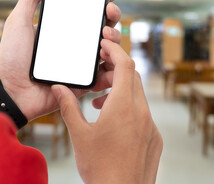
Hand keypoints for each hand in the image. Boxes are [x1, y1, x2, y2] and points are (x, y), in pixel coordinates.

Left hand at [0, 0, 124, 119]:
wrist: (11, 92)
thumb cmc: (11, 59)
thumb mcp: (18, 23)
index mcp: (63, 30)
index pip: (88, 12)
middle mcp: (75, 45)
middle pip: (103, 26)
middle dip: (113, 15)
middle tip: (109, 9)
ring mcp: (81, 63)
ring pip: (109, 48)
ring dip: (115, 37)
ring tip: (106, 34)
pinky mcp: (84, 81)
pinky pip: (105, 73)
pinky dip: (112, 64)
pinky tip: (107, 55)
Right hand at [51, 39, 162, 183]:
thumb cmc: (100, 168)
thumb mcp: (79, 135)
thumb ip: (69, 107)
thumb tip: (59, 88)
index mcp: (124, 106)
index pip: (125, 66)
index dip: (116, 50)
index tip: (105, 45)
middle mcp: (142, 112)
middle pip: (133, 77)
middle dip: (116, 70)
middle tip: (99, 74)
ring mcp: (151, 126)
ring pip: (138, 96)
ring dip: (120, 91)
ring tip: (99, 102)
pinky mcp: (154, 138)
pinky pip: (143, 113)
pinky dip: (129, 107)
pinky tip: (113, 121)